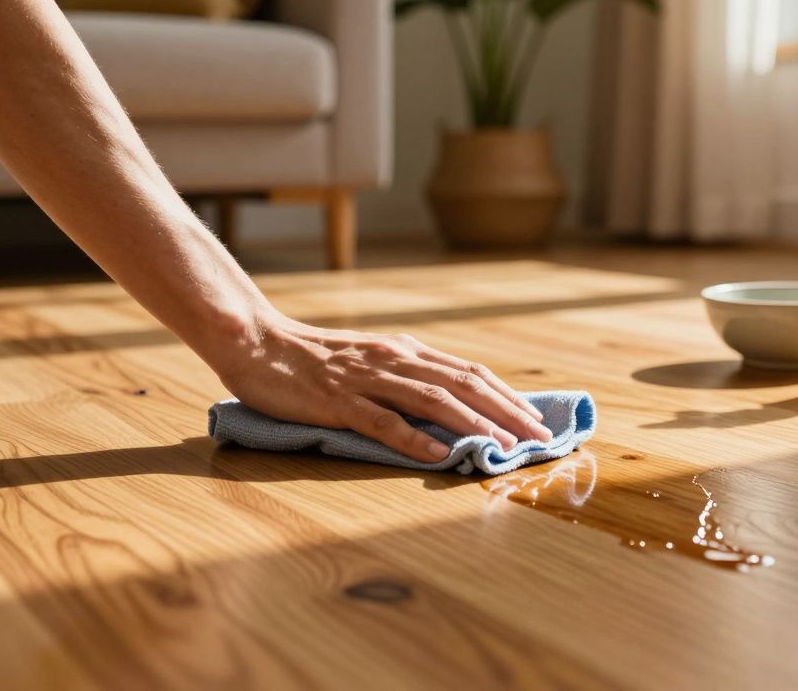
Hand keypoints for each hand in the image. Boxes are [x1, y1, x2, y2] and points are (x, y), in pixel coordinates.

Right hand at [213, 310, 551, 462]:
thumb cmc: (317, 359)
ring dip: (472, 424)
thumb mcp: (374, 360)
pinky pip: (381, 421)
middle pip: (463, 384)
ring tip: (503, 446)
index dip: (507, 396)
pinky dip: (413, 438)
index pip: (470, 372)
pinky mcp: (338, 401)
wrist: (258, 343)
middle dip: (506, 412)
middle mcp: (395, 360)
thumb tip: (455, 403)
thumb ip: (410, 377)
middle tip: (539, 439)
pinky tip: (437, 454)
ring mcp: (367, 380)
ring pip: (432, 400)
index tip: (537, 421)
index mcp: (407, 351)